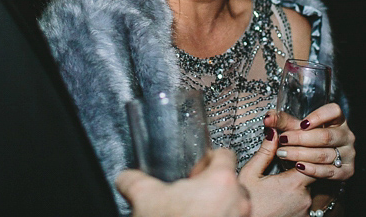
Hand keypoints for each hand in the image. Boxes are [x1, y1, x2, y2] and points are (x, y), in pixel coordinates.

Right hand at [116, 148, 249, 216]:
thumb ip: (134, 180)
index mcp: (221, 181)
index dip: (206, 161)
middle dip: (211, 188)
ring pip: (232, 205)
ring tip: (192, 215)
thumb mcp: (144, 198)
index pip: (224, 155)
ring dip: (216, 207)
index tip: (194, 173)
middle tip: (190, 198)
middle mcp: (239, 201)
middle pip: (229, 182)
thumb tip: (126, 178)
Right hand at [238, 125, 313, 216]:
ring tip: (282, 187)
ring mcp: (306, 211)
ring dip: (300, 186)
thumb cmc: (248, 203)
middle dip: (302, 170)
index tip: (295, 152)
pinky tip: (283, 199)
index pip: (312, 161)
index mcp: (293, 183)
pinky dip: (298, 200)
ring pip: (309, 191)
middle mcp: (305, 198)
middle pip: (312, 175)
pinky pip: (306, 204)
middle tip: (287, 168)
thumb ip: (265, 153)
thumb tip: (274, 133)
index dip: (305, 154)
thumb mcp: (250, 175)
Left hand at [266, 103, 354, 179]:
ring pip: (324, 154)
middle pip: (325, 136)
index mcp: (338, 120)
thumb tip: (267, 118)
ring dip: (301, 154)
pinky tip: (298, 167)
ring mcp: (348, 154)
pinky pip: (328, 171)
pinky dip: (312, 170)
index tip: (301, 124)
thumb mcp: (296, 129)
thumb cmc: (308, 141)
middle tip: (283, 139)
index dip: (319, 116)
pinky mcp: (347, 171)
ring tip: (283, 153)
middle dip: (301, 138)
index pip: (334, 111)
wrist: (318, 165)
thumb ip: (282, 122)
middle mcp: (346, 136)